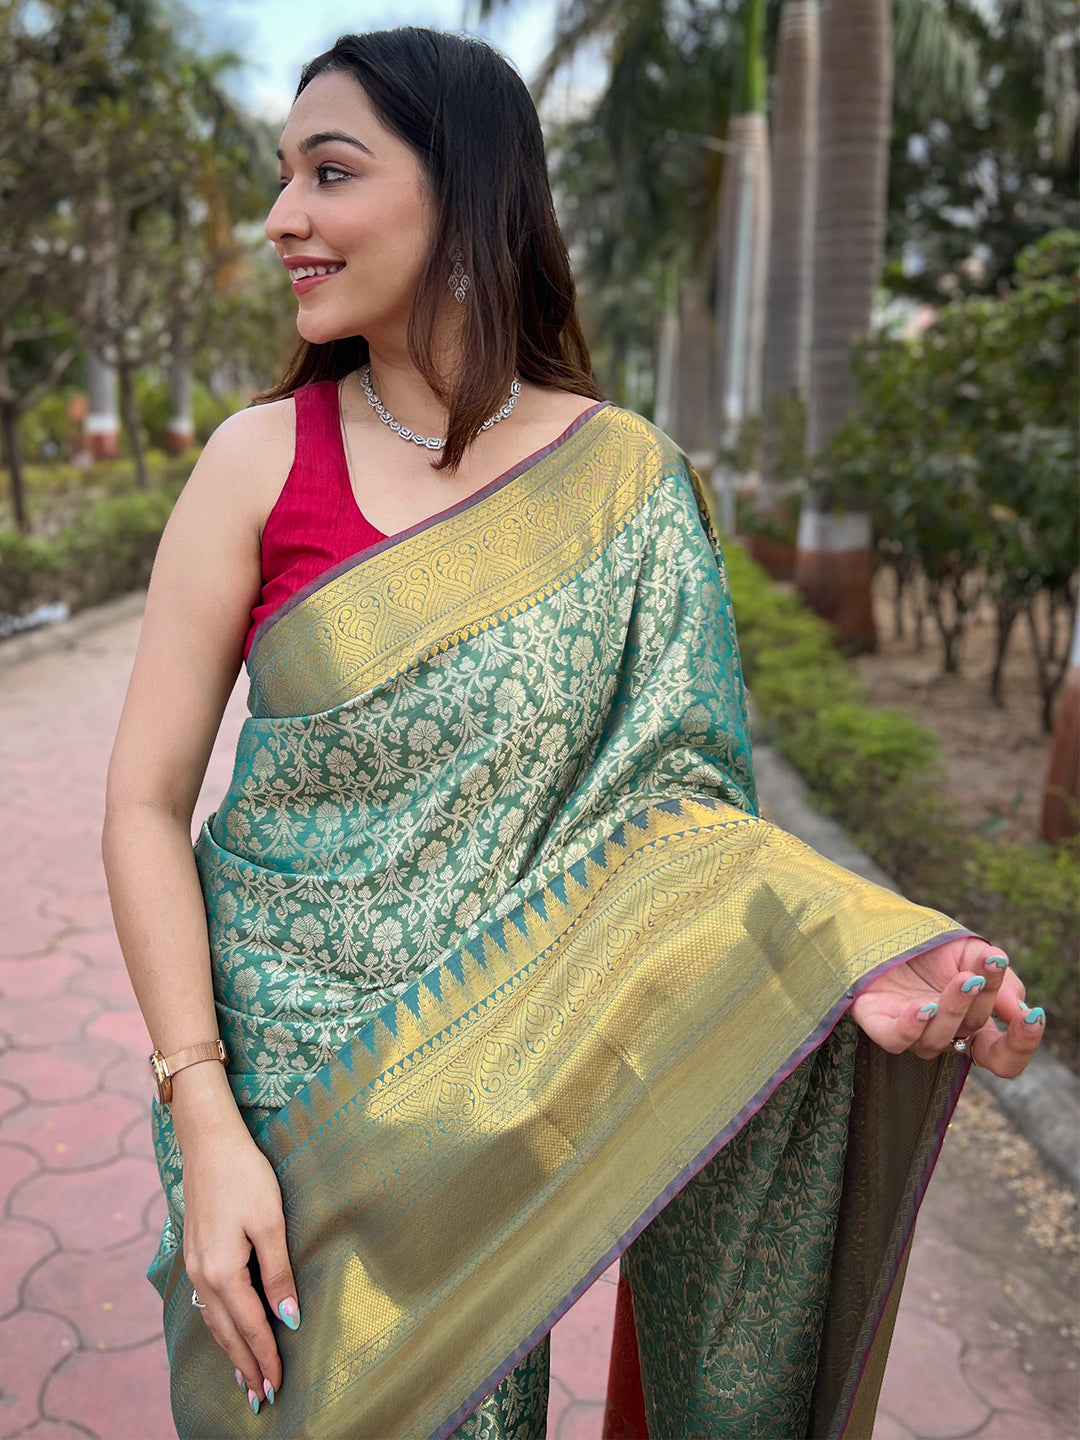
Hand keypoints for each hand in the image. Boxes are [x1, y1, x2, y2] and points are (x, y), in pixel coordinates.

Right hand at [180, 1118, 299, 1414]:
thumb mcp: (270, 1222)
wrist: (209, 1142)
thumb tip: (289, 1317)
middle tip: (261, 1398)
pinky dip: (218, 1326)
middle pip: (227, 1332)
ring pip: (213, 1320)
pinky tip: (225, 1330)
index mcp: (223, 1271)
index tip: (278, 1386)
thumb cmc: (246, 1176)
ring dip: (230, 1350)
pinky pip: (206, 1303)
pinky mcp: (194, 1252)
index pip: (250, 1326)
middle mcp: (202, 1275)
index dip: (265, 1357)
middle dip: (245, 1366)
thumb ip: (278, 1272)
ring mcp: (194, 1264)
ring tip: (244, 1377)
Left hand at [850, 935, 1044, 1077]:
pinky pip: (896, 1039)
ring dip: (952, 1009)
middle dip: (981, 1005)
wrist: (885, 926)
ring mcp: (912, 1033)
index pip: (1003, 1056)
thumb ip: (999, 980)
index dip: (1021, 1045)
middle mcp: (945, 1035)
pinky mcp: (880, 1024)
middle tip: (980, 979)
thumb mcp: (974, 954)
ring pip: (936, 1040)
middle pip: (973, 1038)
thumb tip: (1020, 1009)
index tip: (1033, 1017)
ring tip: (961, 980)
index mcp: (974, 1024)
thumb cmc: (933, 948)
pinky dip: (911, 1027)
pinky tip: (923, 1008)